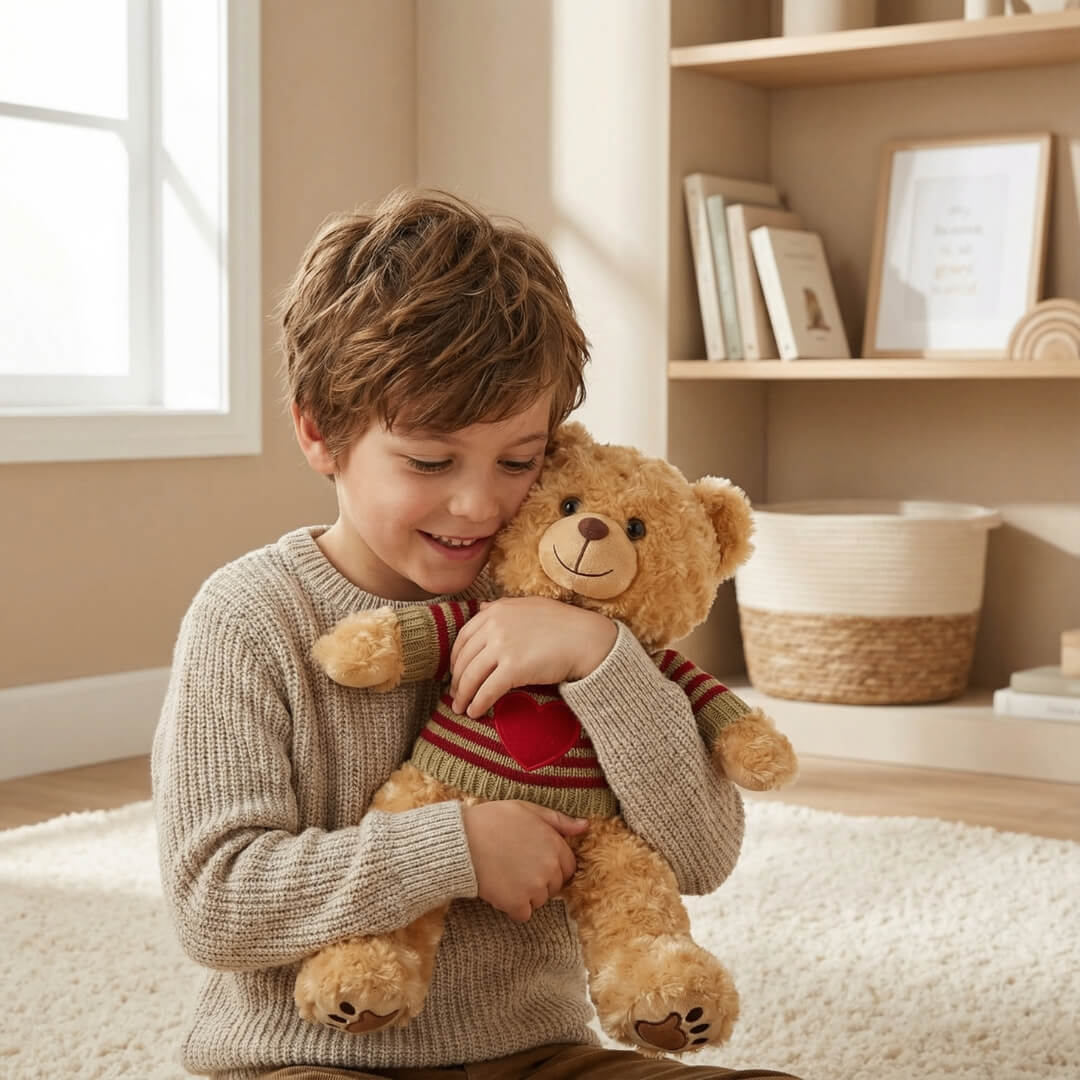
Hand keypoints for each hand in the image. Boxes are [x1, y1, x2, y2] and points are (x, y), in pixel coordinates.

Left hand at [450, 597, 617, 717]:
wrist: (586, 639)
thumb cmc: (562, 624)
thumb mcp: (529, 606)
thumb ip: (502, 607)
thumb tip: (481, 608)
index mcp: (496, 611)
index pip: (463, 637)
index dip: (456, 658)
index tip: (455, 671)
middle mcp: (495, 626)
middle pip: (464, 658)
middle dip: (456, 679)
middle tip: (455, 694)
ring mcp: (503, 646)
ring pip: (472, 676)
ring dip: (463, 695)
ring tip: (461, 708)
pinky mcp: (513, 668)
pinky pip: (487, 690)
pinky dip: (478, 703)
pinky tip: (475, 712)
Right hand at [462, 801, 587, 922]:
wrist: (462, 840)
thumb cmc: (493, 820)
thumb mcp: (527, 810)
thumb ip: (559, 820)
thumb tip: (585, 826)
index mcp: (554, 845)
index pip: (568, 867)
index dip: (552, 865)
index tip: (534, 861)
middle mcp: (549, 868)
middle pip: (555, 886)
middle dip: (540, 881)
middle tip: (517, 867)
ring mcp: (534, 887)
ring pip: (540, 901)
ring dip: (527, 895)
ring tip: (506, 876)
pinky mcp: (517, 903)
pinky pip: (524, 914)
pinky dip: (514, 907)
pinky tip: (501, 890)